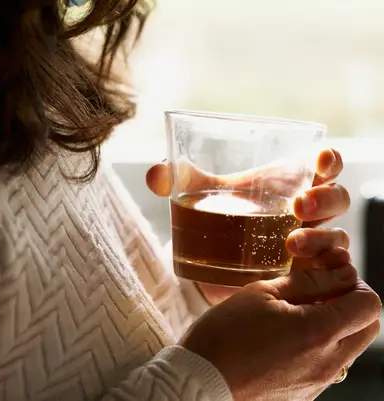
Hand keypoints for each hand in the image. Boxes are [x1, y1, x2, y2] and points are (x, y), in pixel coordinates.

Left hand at [146, 149, 350, 303]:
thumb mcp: (196, 198)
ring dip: (323, 238)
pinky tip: (307, 274)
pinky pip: (333, 274)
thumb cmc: (213, 221)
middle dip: (325, 199)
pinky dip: (330, 273)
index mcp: (287, 186)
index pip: (323, 167)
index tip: (321, 160)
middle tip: (298, 206)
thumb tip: (154, 175)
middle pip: (336, 199)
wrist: (208, 266)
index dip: (330, 160)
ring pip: (337, 237)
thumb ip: (175, 181)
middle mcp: (305, 215)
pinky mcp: (302, 277)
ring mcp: (308, 246)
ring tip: (291, 245)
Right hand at [179, 252, 380, 400]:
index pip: (369, 304)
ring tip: (298, 314)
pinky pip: (330, 365)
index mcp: (319, 332)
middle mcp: (328, 362)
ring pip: (351, 347)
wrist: (202, 379)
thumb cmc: (225, 333)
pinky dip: (321, 346)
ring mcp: (319, 381)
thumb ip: (307, 282)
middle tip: (318, 293)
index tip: (330, 278)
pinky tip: (287, 337)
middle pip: (368, 328)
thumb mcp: (262, 293)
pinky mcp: (306, 393)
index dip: (354, 284)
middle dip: (352, 305)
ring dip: (337, 325)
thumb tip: (340, 274)